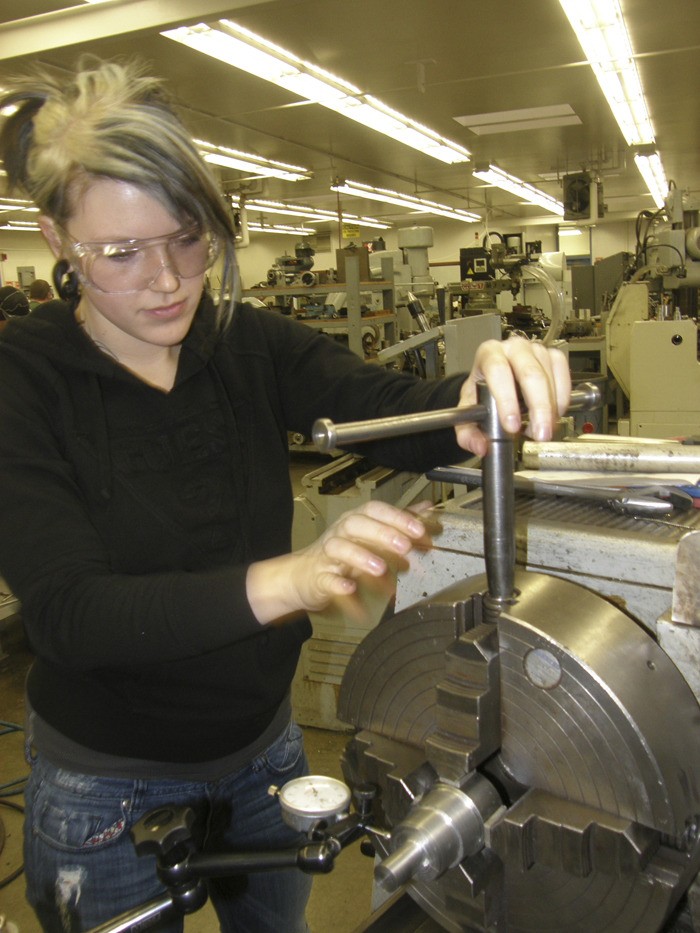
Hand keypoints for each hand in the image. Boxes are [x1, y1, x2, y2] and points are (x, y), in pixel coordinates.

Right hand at [247, 501, 431, 622]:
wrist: (305, 576)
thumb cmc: (343, 554)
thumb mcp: (372, 534)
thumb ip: (399, 523)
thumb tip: (427, 509)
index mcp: (356, 520)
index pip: (375, 510)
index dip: (397, 518)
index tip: (420, 531)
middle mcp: (340, 533)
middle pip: (357, 524)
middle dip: (383, 534)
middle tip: (406, 548)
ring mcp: (328, 555)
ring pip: (340, 548)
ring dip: (361, 557)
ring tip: (381, 569)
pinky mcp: (319, 578)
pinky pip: (327, 580)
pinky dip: (338, 584)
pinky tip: (350, 589)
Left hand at [455, 336, 570, 456]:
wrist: (494, 381)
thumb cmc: (481, 392)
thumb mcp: (467, 412)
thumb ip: (467, 433)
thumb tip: (480, 446)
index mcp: (488, 354)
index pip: (497, 370)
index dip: (506, 399)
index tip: (512, 425)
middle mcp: (513, 348)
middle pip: (530, 373)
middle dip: (538, 408)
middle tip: (540, 435)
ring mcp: (536, 351)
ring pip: (549, 377)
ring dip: (550, 409)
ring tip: (541, 430)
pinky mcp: (554, 358)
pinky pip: (564, 377)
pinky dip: (562, 400)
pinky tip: (553, 415)